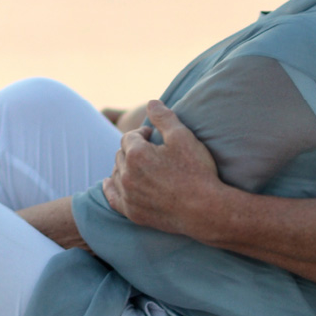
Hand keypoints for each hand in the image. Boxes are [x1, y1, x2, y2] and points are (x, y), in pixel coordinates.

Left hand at [103, 100, 219, 236]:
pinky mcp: (132, 212)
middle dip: (133, 149)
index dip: (142, 133)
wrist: (205, 210)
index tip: (154, 136)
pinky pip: (112, 197)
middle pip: (121, 154)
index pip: (130, 136)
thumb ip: (164, 117)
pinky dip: (111, 187)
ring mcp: (128, 195)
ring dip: (124, 166)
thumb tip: (151, 102)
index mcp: (136, 154)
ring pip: (116, 173)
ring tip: (141, 165)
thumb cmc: (196, 171)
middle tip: (151, 150)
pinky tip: (110, 182)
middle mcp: (127, 175)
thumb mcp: (183, 137)